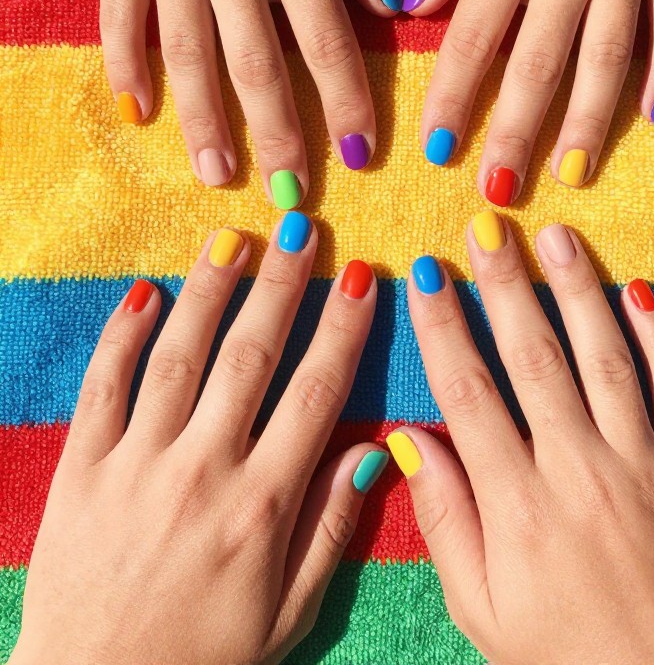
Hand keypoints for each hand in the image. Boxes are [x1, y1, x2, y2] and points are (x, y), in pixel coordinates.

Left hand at [10, 221, 386, 664]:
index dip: (342, 329)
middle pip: (251, 356)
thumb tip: (373, 451)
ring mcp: (137, 463)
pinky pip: (103, 386)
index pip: (315, 393)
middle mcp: (203, 469)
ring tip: (232, 239)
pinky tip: (145, 292)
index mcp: (261, 504)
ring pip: (179, 356)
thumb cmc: (202, 659)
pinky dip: (122, 336)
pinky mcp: (82, 469)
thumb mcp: (287, 614)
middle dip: (281, 286)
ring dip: (209, 292)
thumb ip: (330, 528)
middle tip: (299, 229)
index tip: (360, 277)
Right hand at [93, 0, 393, 196]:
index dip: (348, 105)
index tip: (363, 157)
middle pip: (257, 68)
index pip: (326, 43)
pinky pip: (122, 15)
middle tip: (289, 195)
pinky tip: (137, 109)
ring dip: (205, 124)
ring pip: (188, 56)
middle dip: (279, 137)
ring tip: (218, 177)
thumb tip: (389, 9)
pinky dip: (127, 63)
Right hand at [388, 216, 653, 664]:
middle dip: (505, 285)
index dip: (444, 326)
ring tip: (556, 238)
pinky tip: (640, 293)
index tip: (428, 275)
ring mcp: (643, 466)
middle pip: (534, 357)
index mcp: (516, 503)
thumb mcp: (482, 609)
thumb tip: (404, 439)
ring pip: (604, 358)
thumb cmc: (564, 658)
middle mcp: (577, 470)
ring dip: (576, 292)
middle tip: (486, 228)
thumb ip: (445, 519)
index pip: (468, 392)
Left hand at [407, 0, 653, 194]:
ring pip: (607, 59)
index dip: (452, 100)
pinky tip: (652, 113)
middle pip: (537, 66)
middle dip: (513, 133)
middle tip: (498, 190)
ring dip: (585, 122)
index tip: (435, 150)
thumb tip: (416, 6)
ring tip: (568, 173)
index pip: (473, 39)